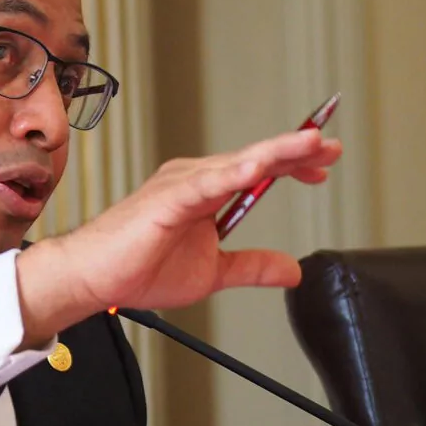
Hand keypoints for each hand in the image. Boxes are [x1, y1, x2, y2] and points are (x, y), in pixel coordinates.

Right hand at [15, 128, 341, 344]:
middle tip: (329, 145)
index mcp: (204, 191)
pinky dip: (232, 174)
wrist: (95, 279)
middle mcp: (194, 179)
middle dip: (295, 151)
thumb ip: (251, 266)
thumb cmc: (138, 267)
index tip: (324, 165)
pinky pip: (205, 184)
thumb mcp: (213, 273)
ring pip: (237, 163)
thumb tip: (291, 269)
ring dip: (276, 153)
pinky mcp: (165, 199)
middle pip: (254, 159)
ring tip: (310, 146)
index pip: (256, 170)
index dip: (291, 164)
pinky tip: (257, 167)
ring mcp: (180, 184)